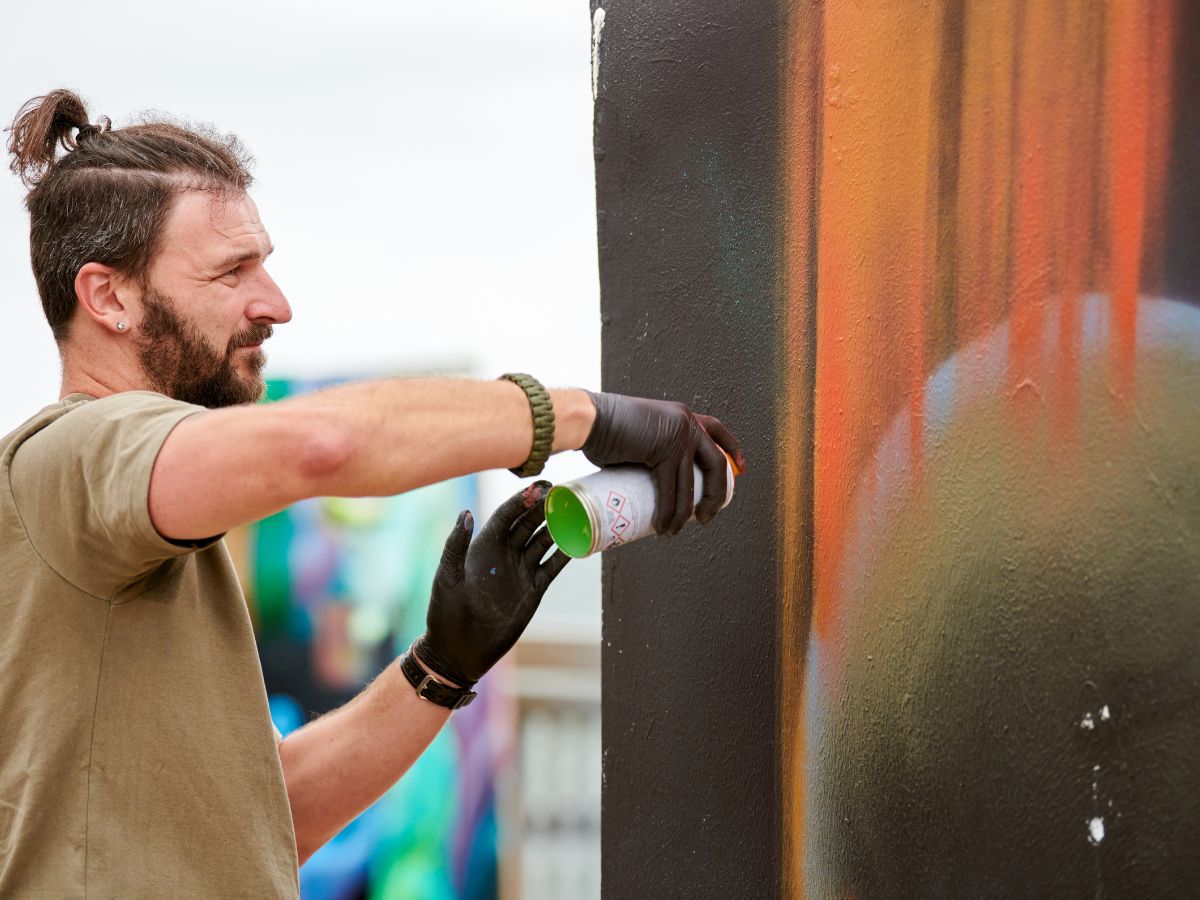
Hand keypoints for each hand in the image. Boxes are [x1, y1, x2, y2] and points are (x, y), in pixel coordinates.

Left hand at [413, 482, 569, 686]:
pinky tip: (579, 542)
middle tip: (564, 492)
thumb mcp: (447, 577)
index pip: (507, 515)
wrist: (459, 651)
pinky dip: (566, 554)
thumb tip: (467, 513)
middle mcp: (505, 554)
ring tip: (576, 511)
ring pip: (544, 541)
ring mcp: (521, 570)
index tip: (540, 487)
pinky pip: (553, 566)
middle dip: (545, 507)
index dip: (523, 500)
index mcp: (483, 546)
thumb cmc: (445, 613)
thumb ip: (456, 545)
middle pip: (529, 523)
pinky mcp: (534, 589)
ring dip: (558, 526)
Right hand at [581, 392, 744, 534]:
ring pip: (691, 485)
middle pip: (715, 464)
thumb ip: (649, 449)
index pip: (718, 431)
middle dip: (715, 496)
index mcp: (683, 416)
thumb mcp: (639, 434)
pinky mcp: (664, 452)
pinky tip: (664, 527)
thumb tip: (648, 479)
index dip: (733, 450)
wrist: (588, 419)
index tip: (741, 469)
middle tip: (706, 517)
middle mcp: (687, 423)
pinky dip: (668, 513)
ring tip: (674, 531)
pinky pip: (671, 490)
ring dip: (684, 515)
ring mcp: (678, 436)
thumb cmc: (603, 428)